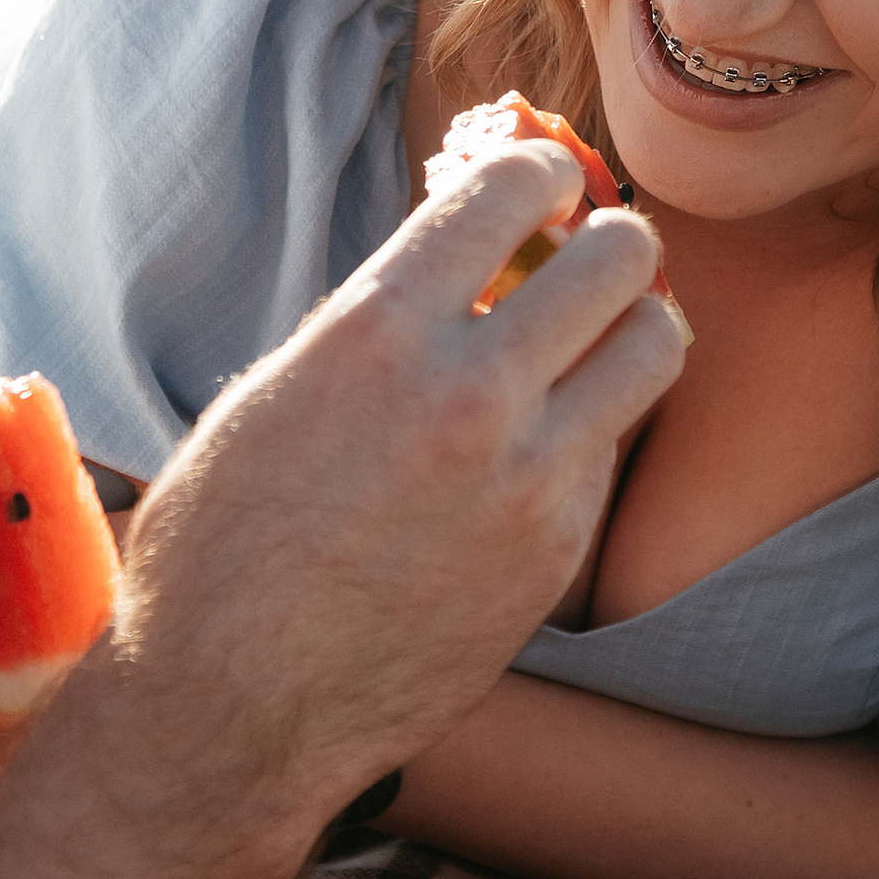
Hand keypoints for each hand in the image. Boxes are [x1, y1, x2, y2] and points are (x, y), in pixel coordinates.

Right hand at [107, 137, 684, 841]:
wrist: (232, 708)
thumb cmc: (223, 547)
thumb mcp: (275, 394)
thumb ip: (379, 321)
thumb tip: (465, 260)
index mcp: (377, 330)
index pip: (515, 185)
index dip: (542, 171)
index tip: (541, 184)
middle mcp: (467, 392)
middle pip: (622, 254)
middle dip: (608, 241)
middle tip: (583, 259)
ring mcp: (528, 478)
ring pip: (654, 343)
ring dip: (630, 325)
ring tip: (590, 342)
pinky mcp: (558, 552)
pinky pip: (613, 449)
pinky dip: (588, 431)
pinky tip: (533, 453)